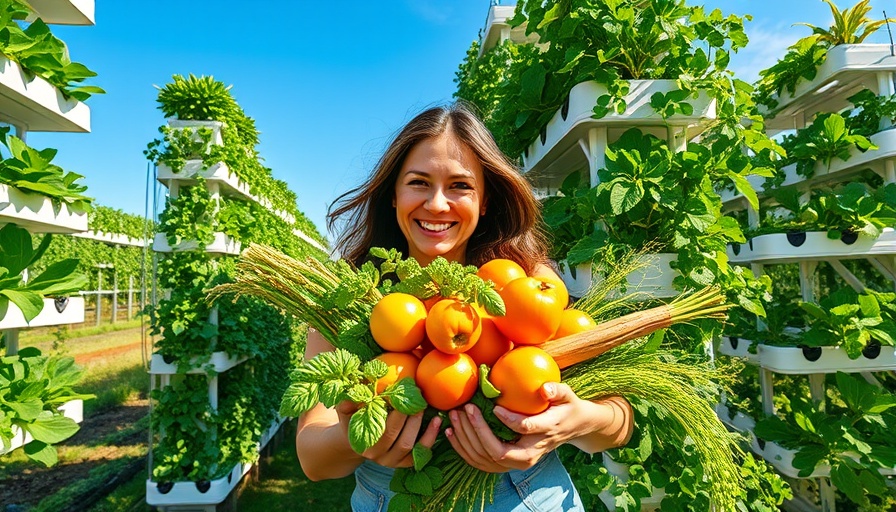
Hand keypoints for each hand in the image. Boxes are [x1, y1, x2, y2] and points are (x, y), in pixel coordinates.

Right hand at [336, 401, 440, 468]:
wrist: (359, 441)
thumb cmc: (354, 420)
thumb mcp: (346, 412)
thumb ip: (346, 404)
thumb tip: (350, 396)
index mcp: (362, 442)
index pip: (379, 427)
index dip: (391, 412)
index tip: (401, 393)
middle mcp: (376, 455)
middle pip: (394, 436)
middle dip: (406, 416)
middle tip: (416, 398)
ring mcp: (391, 461)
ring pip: (408, 446)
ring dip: (420, 427)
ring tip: (426, 408)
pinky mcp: (404, 463)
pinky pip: (419, 454)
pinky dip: (429, 439)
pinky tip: (436, 422)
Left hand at [444, 382, 611, 471]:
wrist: (571, 427)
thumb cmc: (566, 406)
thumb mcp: (567, 395)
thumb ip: (557, 391)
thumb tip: (545, 389)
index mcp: (545, 433)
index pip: (524, 429)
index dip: (508, 419)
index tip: (493, 406)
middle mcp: (530, 454)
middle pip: (499, 452)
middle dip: (478, 432)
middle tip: (465, 409)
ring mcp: (517, 462)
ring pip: (486, 459)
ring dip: (466, 440)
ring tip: (455, 416)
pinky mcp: (507, 462)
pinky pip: (481, 462)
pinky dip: (463, 450)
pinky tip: (452, 432)